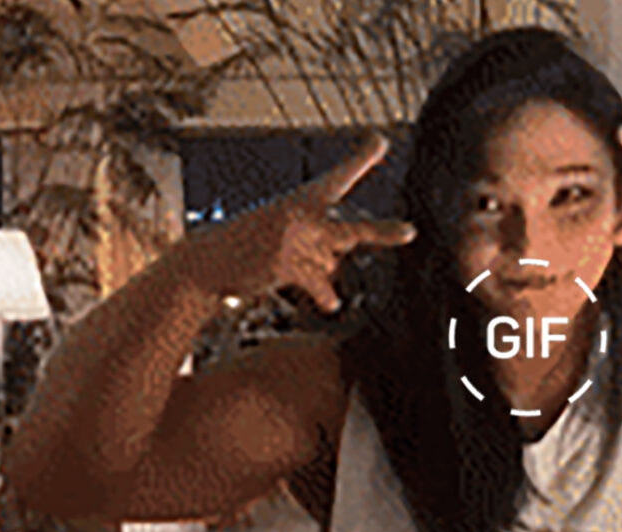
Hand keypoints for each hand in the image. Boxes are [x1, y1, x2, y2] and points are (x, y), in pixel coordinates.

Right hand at [220, 133, 416, 312]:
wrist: (211, 259)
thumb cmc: (255, 241)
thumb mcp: (289, 229)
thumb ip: (328, 242)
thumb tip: (348, 265)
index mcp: (303, 200)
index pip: (338, 178)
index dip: (362, 158)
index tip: (381, 139)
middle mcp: (302, 217)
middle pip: (354, 232)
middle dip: (384, 234)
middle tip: (411, 233)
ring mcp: (295, 242)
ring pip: (331, 265)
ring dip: (316, 269)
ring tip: (284, 257)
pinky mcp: (286, 266)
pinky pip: (320, 287)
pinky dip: (325, 296)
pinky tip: (332, 303)